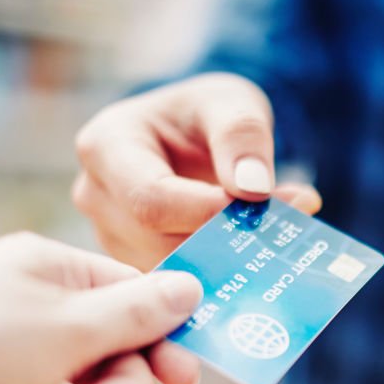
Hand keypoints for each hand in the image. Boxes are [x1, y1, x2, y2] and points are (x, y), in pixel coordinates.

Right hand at [73, 73, 321, 269]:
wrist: (196, 134)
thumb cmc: (208, 112)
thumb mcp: (231, 102)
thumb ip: (243, 134)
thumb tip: (252, 186)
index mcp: (106, 146)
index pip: (151, 199)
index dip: (207, 212)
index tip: (259, 207)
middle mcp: (97, 195)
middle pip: (158, 239)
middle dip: (226, 238)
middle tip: (286, 226)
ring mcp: (111, 234)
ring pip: (170, 268)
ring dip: (229, 259)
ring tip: (277, 234)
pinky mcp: (134, 260)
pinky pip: (177, 282)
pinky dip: (222, 271)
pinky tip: (256, 255)